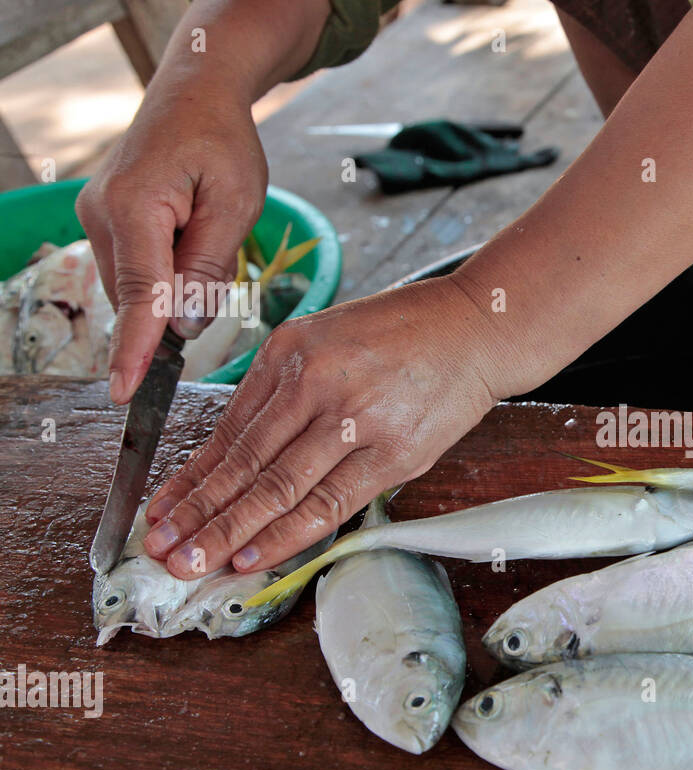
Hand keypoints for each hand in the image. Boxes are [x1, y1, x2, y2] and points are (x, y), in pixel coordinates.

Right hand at [77, 75, 267, 402]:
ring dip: (174, 282)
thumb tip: (183, 325)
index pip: (139, 295)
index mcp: (135, 207)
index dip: (136, 349)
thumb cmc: (221, 142)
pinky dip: (164, 270)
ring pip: (137, 286)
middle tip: (217, 248)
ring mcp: (95, 217)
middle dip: (178, 302)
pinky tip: (188, 236)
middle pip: (138, 294)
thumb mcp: (235, 203)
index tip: (125, 392)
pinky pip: (135, 269)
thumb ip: (208, 267)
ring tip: (204, 227)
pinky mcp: (103, 222)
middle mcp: (100, 214)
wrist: (193, 94)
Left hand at [141, 278, 507, 577]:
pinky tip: (253, 555)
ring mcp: (357, 419)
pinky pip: (329, 504)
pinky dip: (287, 534)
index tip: (161, 510)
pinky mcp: (395, 452)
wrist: (478, 327)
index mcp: (292, 351)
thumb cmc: (405, 335)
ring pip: (279, 488)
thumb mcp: (328, 339)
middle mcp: (317, 382)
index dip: (190, 476)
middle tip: (161, 550)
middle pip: (245, 463)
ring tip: (192, 562)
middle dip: (197, 512)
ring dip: (230, 531)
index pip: (229, 429)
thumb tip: (237, 458)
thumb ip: (285, 390)